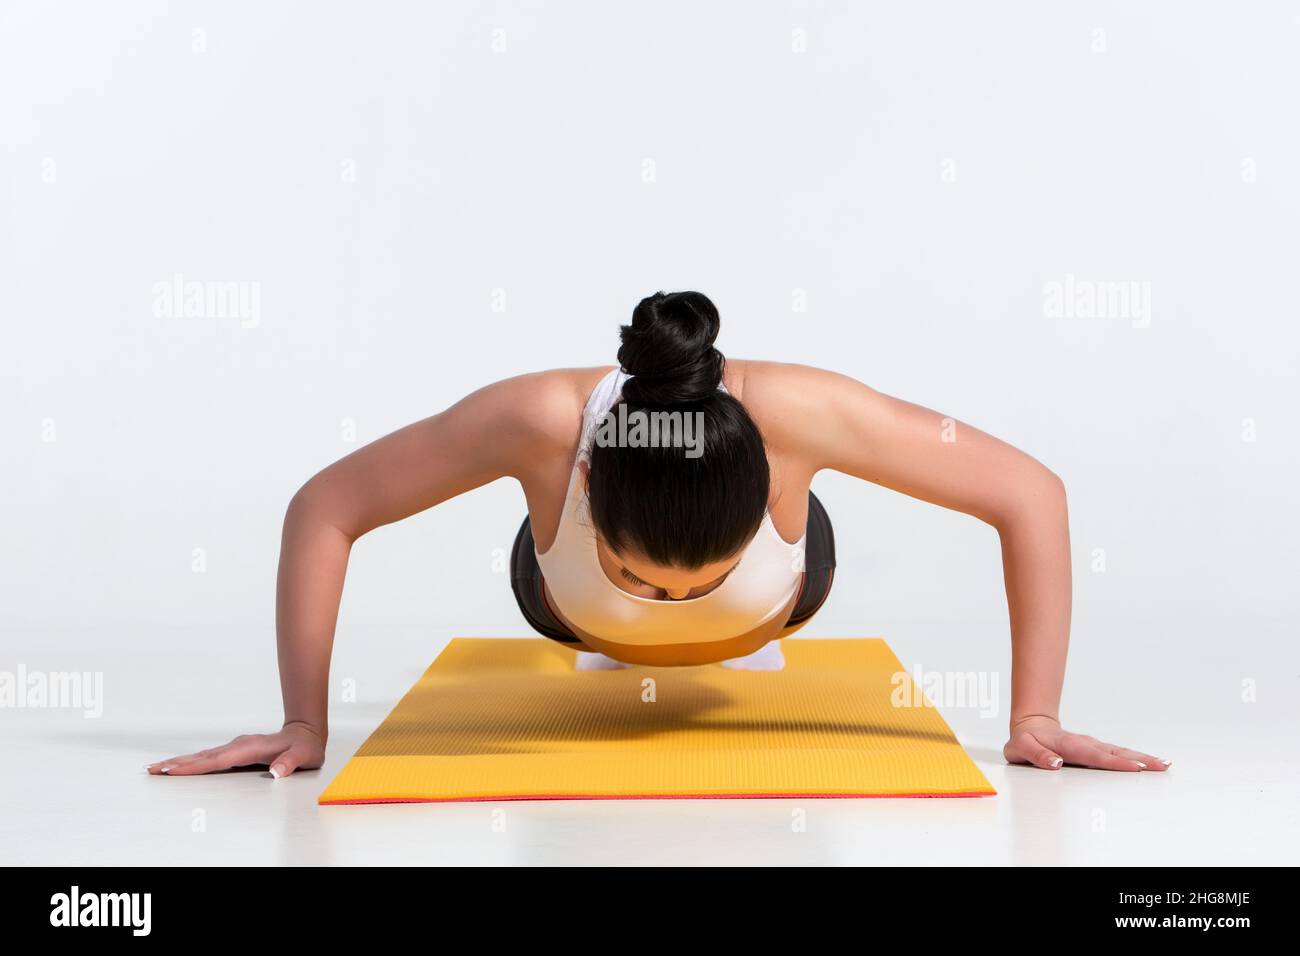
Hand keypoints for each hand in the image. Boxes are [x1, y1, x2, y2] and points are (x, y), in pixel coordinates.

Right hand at [146, 722, 324, 778]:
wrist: (306, 733)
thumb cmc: (305, 748)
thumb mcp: (304, 756)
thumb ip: (290, 763)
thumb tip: (277, 773)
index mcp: (250, 747)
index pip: (218, 760)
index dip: (195, 766)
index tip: (173, 770)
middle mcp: (239, 745)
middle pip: (203, 756)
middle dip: (178, 764)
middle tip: (152, 769)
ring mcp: (236, 747)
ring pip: (203, 755)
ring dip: (180, 762)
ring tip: (157, 768)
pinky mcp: (235, 751)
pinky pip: (209, 757)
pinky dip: (191, 762)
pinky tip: (180, 766)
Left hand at [1003, 715, 1169, 771]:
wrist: (1030, 725)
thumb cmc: (1025, 740)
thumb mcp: (1021, 748)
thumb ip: (1037, 755)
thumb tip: (1056, 763)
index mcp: (1068, 746)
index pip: (1094, 756)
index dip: (1115, 763)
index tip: (1135, 767)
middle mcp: (1085, 744)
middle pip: (1115, 753)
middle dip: (1138, 760)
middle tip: (1161, 766)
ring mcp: (1093, 746)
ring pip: (1120, 752)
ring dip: (1142, 758)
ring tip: (1163, 765)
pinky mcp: (1096, 750)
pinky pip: (1118, 754)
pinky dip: (1135, 758)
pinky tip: (1151, 764)